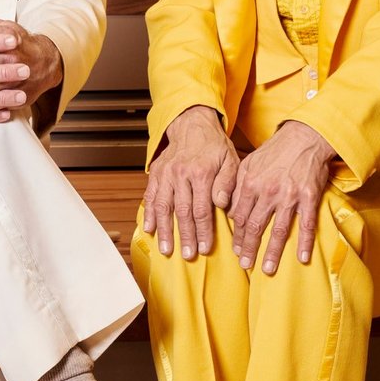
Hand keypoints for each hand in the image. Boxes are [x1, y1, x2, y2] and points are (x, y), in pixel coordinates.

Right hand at [143, 106, 238, 259]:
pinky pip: (150, 196)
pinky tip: (149, 229)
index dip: (203, 231)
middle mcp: (181, 174)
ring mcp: (166, 174)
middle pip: (182, 212)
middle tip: (188, 255)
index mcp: (202, 173)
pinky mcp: (156, 173)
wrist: (192, 125)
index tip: (205, 248)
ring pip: (163, 207)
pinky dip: (148, 214)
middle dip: (185, 236)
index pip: (202, 209)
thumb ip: (227, 183)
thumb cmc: (214, 146)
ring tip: (166, 249)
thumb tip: (221, 204)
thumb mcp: (231, 160)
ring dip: (165, 230)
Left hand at [230, 121, 336, 275]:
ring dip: (272, 252)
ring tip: (268, 269)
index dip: (236, 235)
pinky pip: (306, 224)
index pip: (239, 216)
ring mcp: (289, 196)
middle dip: (248, 249)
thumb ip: (237, 186)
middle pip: (254, 226)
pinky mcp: (309, 197)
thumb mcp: (249, 163)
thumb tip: (228, 209)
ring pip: (278, 230)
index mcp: (250, 183)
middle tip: (245, 265)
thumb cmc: (275, 151)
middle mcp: (268, 191)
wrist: (304, 137)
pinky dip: (304, 243)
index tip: (235, 250)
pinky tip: (302, 258)